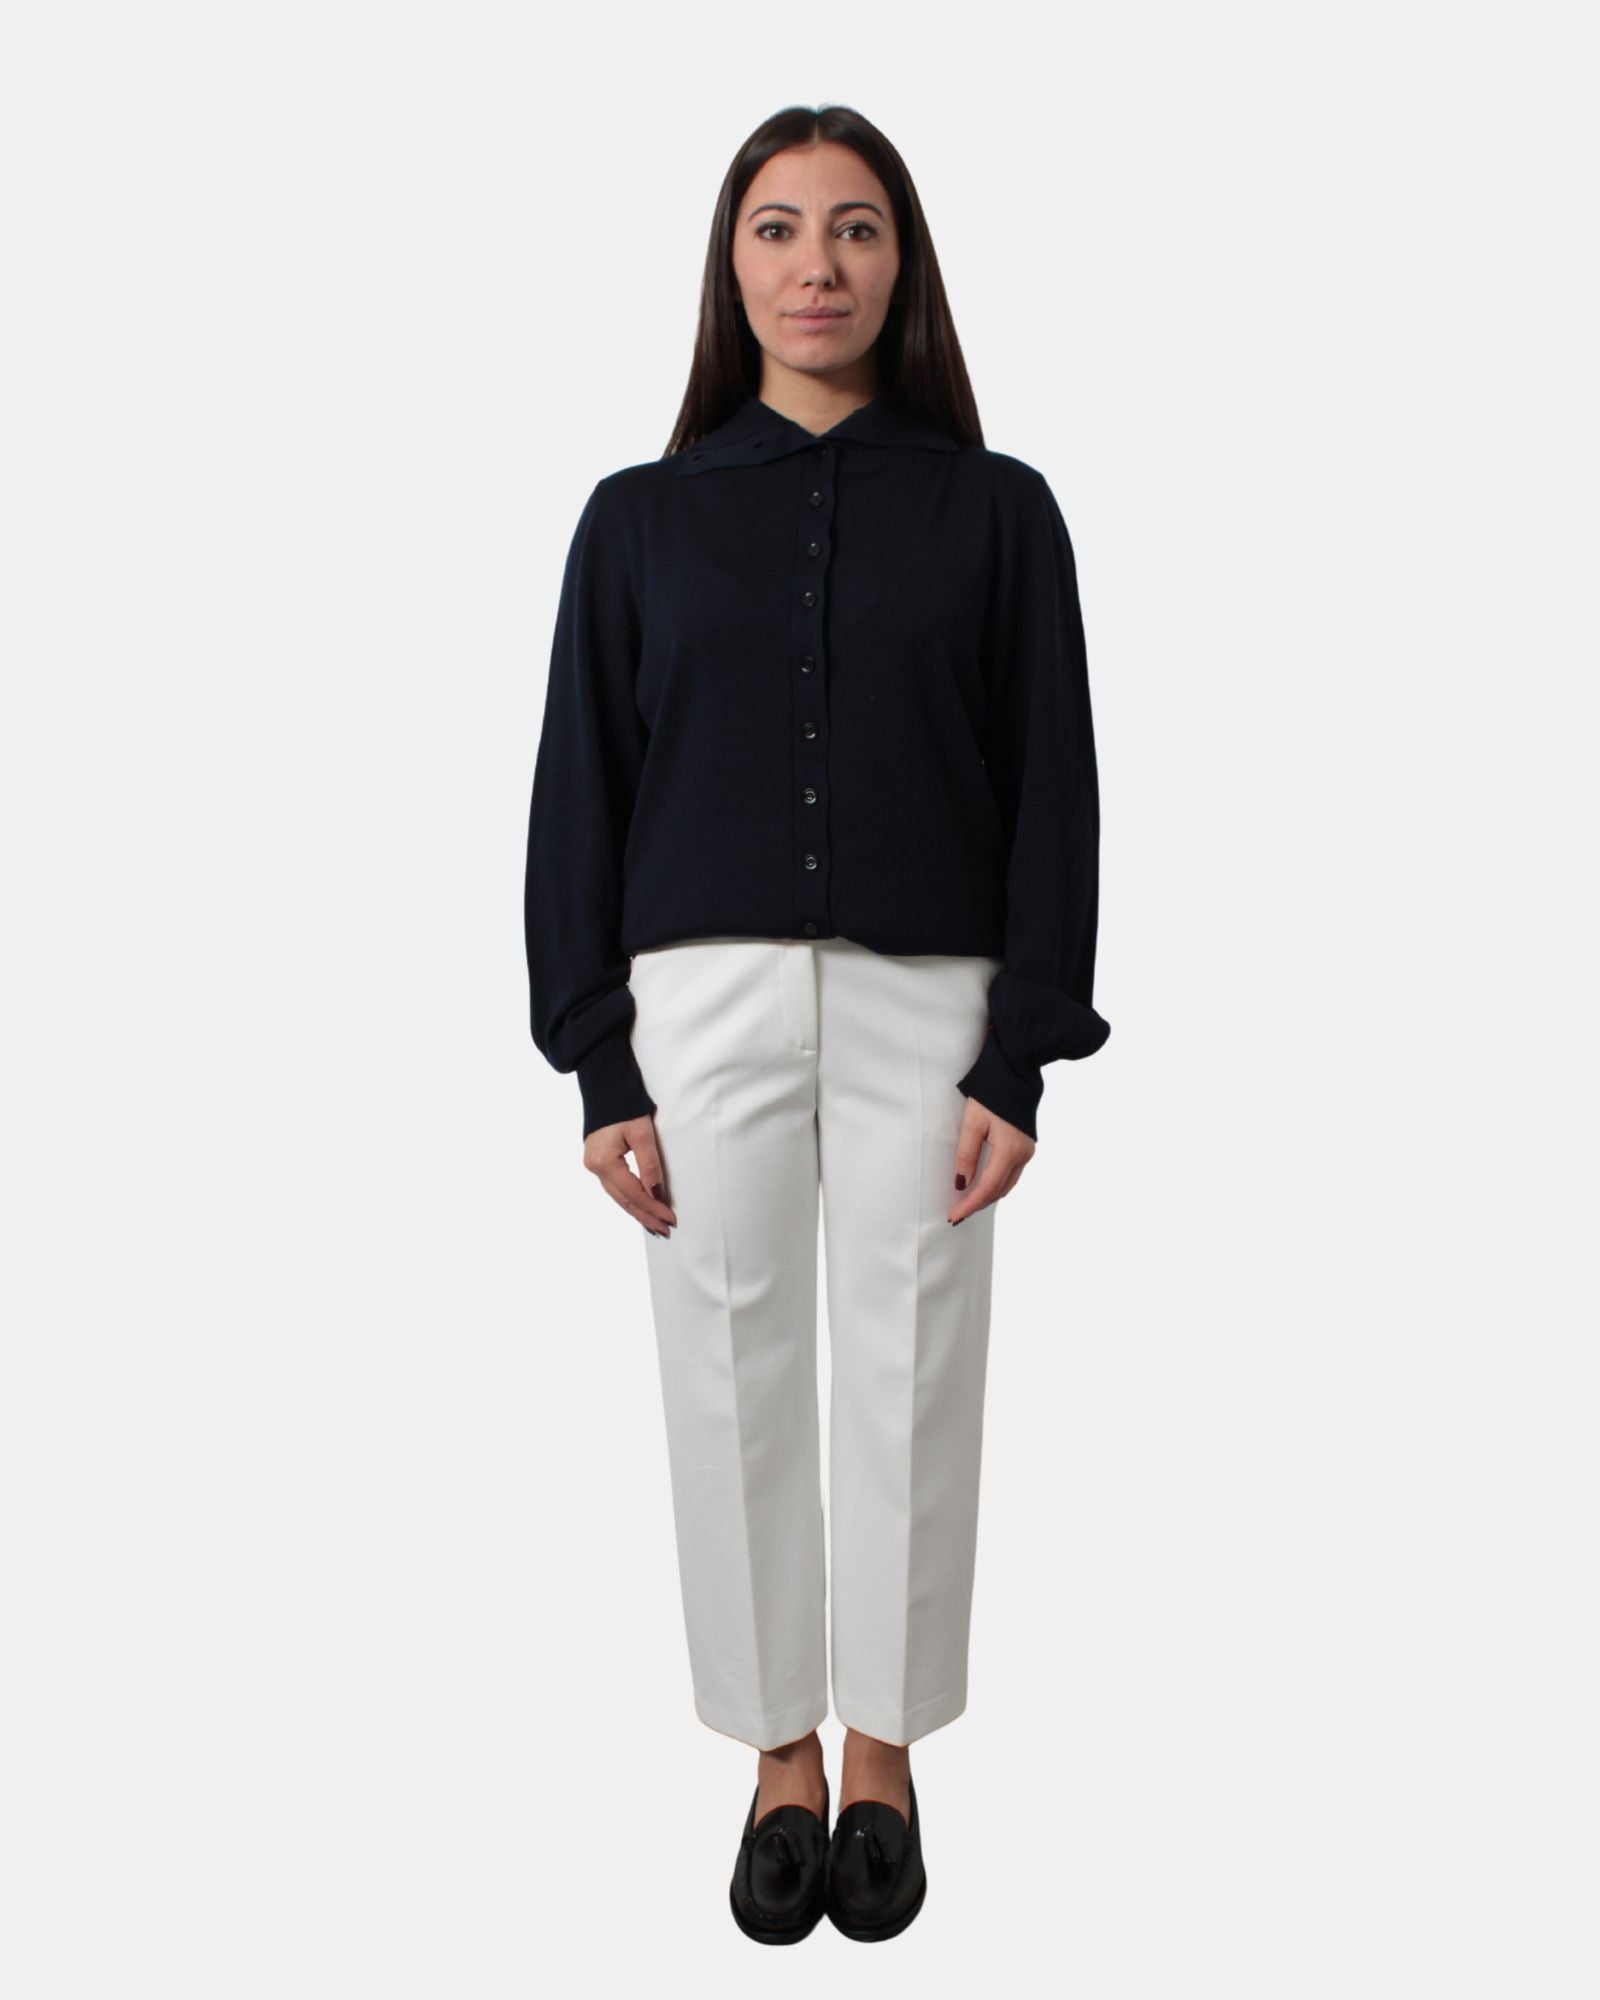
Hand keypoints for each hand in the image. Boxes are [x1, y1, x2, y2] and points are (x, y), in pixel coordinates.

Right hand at [583, 1113, 677, 1236]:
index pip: (633, 1193)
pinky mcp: (596, 1160)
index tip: (670, 1218)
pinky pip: (614, 1186)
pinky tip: (638, 1206)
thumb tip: (657, 1194)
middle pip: (623, 1199)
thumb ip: (650, 1165)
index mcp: (604, 1161)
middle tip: (665, 1230)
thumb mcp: (642, 1133)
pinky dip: (628, 1198)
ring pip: (617, 1196)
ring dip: (637, 1210)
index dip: (652, 1208)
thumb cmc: (625, 1104)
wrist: (605, 1084)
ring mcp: (592, 1164)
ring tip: (654, 1224)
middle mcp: (594, 1167)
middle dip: (645, 1215)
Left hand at [947, 1096, 1034, 1223]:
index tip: (953, 1216)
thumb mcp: (972, 1123)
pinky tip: (983, 1186)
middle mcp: (1023, 1155)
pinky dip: (996, 1184)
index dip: (970, 1205)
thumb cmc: (991, 1092)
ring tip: (967, 1203)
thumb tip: (962, 1183)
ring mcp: (1027, 1152)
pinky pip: (1011, 1174)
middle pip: (999, 1190)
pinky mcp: (1026, 1146)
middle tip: (957, 1214)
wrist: (1016, 1071)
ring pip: (1007, 1184)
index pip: (987, 1187)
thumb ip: (967, 1155)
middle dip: (978, 1204)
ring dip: (988, 1196)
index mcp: (1010, 1150)